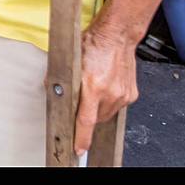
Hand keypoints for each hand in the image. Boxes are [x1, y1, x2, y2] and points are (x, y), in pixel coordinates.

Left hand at [73, 22, 139, 156]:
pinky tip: (106, 87)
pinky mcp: (130, 94)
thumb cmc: (93, 44)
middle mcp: (109, 93)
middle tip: (82, 101)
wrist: (117, 35)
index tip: (79, 149)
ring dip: (99, 108)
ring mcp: (122, 94)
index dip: (81, 138)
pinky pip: (117, 106)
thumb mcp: (70, 61)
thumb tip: (54, 93)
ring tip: (95, 89)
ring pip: (107, 114)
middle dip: (87, 115)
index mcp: (93, 86)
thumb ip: (61, 81)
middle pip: (95, 119)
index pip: (86, 121)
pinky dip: (110, 101)